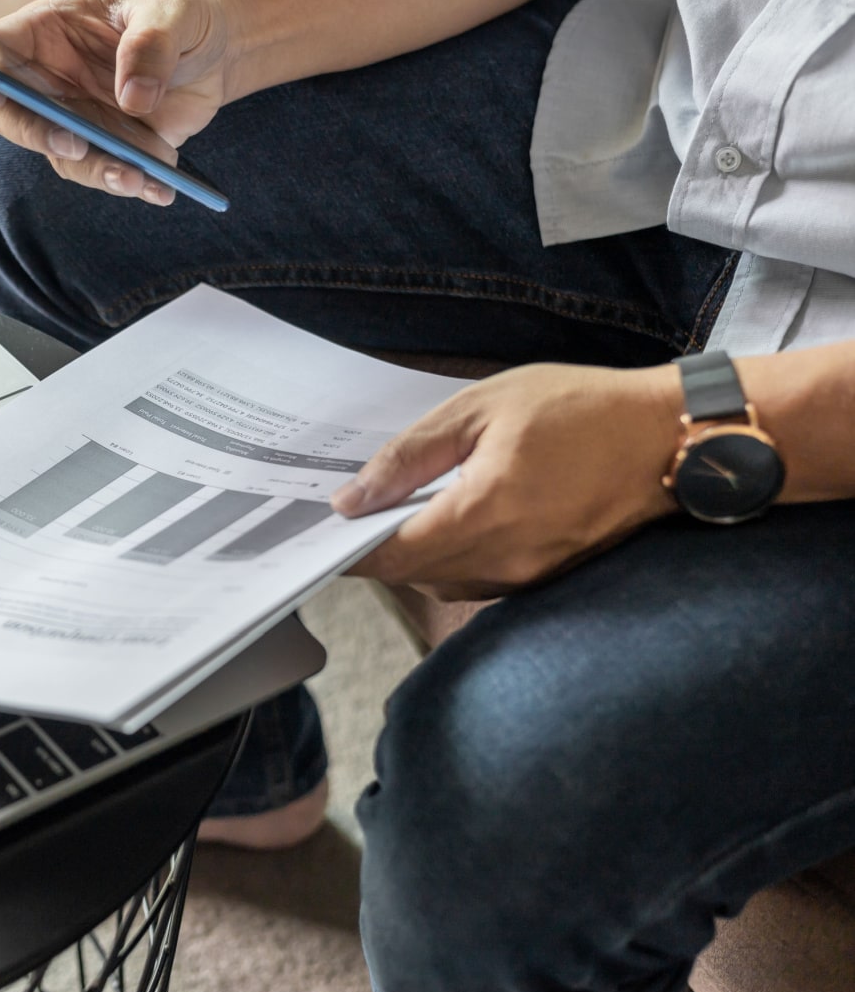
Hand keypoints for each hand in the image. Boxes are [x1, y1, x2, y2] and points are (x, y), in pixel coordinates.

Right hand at [0, 0, 235, 204]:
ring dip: (96, 170)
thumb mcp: (172, 10)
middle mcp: (48, 78)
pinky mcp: (104, 146)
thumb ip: (151, 43)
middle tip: (76, 145)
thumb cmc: (181, 13)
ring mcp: (73, 117)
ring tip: (137, 176)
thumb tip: (132, 99)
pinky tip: (160, 187)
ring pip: (60, 155)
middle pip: (11, 115)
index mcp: (46, 30)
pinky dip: (130, 183)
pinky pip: (103, 172)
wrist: (217, 49)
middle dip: (38, 135)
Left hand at [333, 363, 683, 599]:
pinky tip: (449, 518)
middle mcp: (504, 560)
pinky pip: (478, 580)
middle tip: (353, 512)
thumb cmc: (580, 410)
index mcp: (484, 515)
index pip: (391, 556)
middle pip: (411, 575)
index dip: (348, 549)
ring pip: (443, 582)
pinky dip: (452, 557)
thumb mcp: (483, 409)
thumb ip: (411, 455)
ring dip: (415, 555)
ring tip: (399, 509)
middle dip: (375, 550)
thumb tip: (353, 498)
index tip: (320, 531)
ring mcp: (529, 576)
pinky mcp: (547, 578)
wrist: (671, 437)